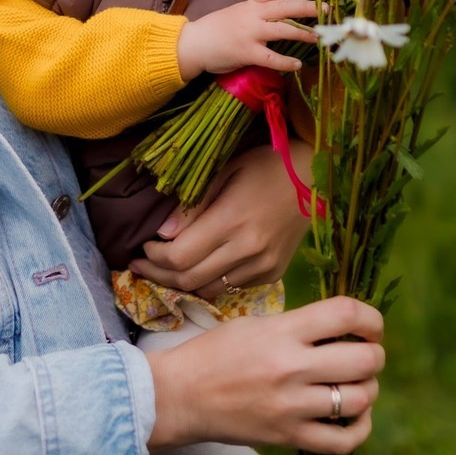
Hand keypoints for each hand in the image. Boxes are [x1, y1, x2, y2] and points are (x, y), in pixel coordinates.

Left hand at [129, 142, 311, 295]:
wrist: (314, 175)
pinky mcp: (273, 274)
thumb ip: (192, 206)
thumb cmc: (265, 164)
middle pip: (189, 280)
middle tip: (141, 263)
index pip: (180, 257)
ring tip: (163, 269)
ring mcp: (263, 266)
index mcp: (232, 222)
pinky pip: (231, 287)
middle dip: (158, 274)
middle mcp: (249, 251)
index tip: (143, 245)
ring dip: (181, 283)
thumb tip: (162, 233)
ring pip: (209, 290)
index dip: (154, 257)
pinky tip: (198, 267)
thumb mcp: (224, 171)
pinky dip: (209, 281)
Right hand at [146, 295, 384, 453]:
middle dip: (374, 355)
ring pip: (361, 399)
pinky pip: (345, 440)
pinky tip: (353, 416)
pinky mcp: (290, 437)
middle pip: (364, 360)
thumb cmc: (215, 353)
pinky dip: (360, 427)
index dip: (371, 318)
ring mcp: (293, 406)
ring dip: (367, 389)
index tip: (369, 325)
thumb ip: (298, 325)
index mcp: (282, 331)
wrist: (181, 395)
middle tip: (365, 354)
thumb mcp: (255, 324)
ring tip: (356, 384)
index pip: (345, 314)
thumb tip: (342, 329)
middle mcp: (292, 367)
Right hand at [176, 0, 318, 79]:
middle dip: (307, 7)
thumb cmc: (215, 30)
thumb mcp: (236, 14)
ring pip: (282, 30)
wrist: (194, 44)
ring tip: (318, 38)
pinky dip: (285, 62)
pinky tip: (297, 65)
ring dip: (303, 34)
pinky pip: (271, 57)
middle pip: (284, 7)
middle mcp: (252, 16)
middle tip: (326, 9)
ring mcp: (250, 34)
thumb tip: (278, 15)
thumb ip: (255, 13)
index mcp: (249, 5)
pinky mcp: (246, 53)